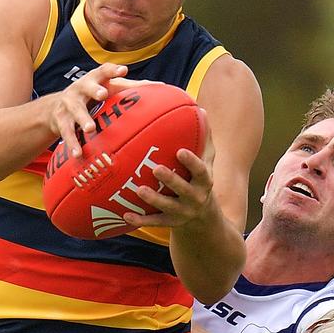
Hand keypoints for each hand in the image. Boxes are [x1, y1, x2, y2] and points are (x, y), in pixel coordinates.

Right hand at [48, 63, 154, 156]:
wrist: (54, 108)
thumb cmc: (91, 96)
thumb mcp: (108, 88)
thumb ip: (130, 87)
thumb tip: (161, 86)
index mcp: (94, 79)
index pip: (103, 71)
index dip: (112, 70)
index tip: (123, 71)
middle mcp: (80, 88)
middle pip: (86, 86)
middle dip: (94, 89)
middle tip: (102, 94)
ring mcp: (69, 104)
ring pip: (75, 111)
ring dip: (83, 119)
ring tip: (90, 129)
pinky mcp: (61, 121)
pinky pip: (67, 133)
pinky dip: (72, 143)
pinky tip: (78, 154)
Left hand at [123, 113, 215, 227]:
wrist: (204, 217)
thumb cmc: (199, 179)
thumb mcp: (207, 161)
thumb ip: (204, 139)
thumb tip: (200, 109)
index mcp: (204, 181)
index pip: (200, 170)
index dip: (192, 162)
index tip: (180, 151)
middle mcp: (195, 197)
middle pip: (184, 189)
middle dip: (171, 180)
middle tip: (156, 168)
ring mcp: (182, 212)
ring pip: (167, 207)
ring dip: (153, 199)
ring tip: (139, 190)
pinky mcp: (169, 223)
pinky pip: (154, 222)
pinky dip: (140, 220)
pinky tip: (126, 215)